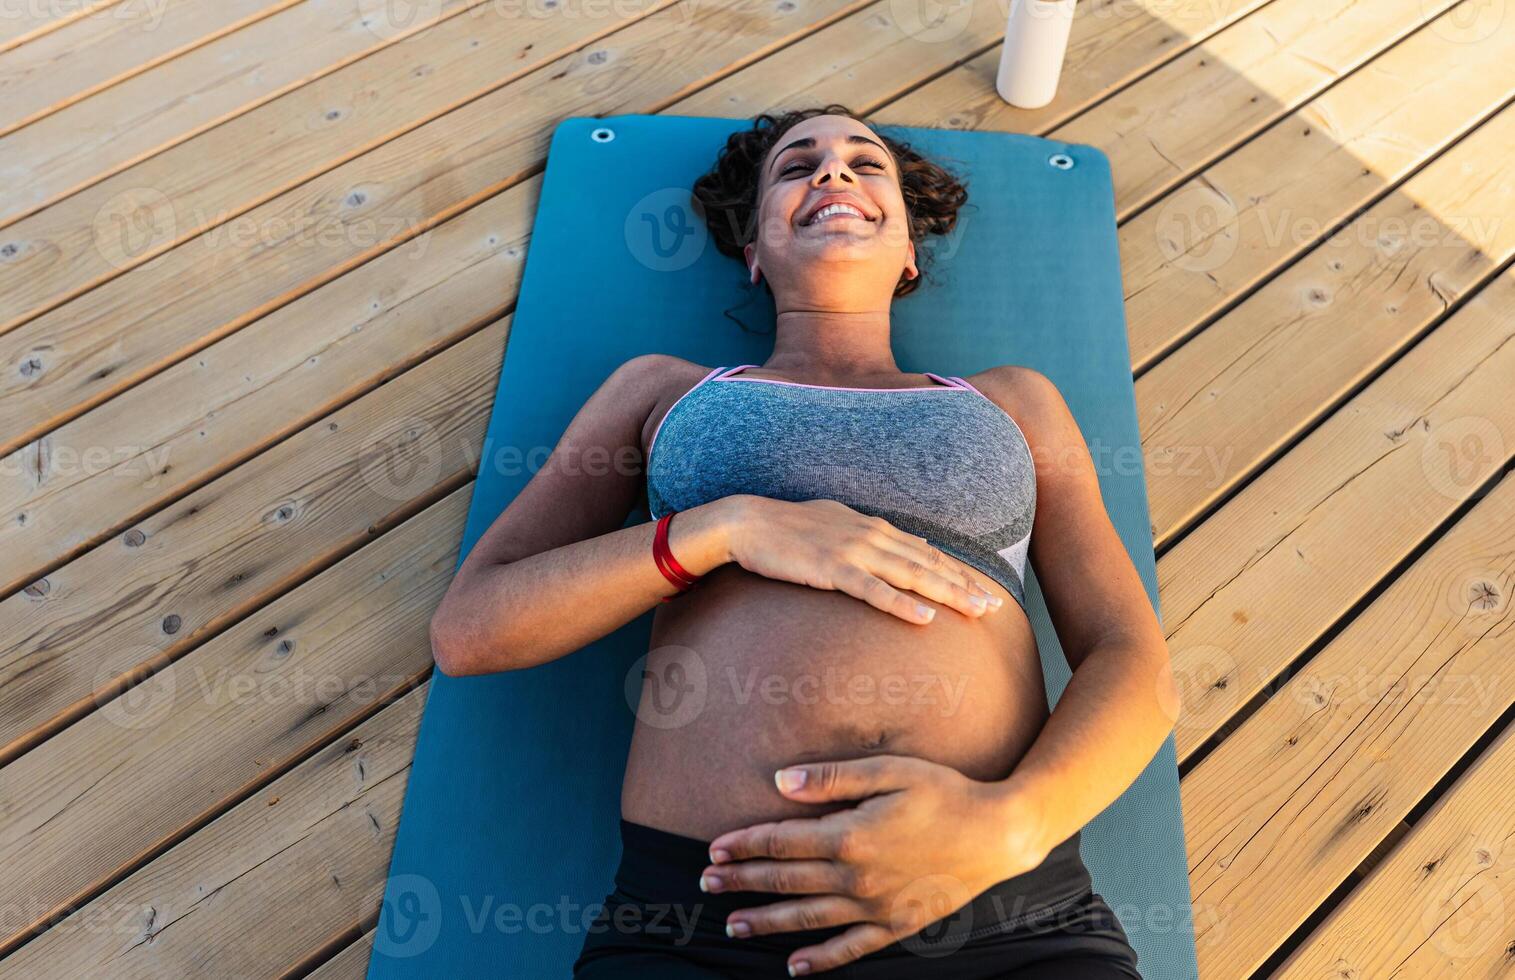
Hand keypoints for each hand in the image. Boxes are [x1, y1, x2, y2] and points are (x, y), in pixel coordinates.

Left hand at [699, 756, 1048, 975]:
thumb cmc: (944, 791)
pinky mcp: (897, 925)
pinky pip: (851, 948)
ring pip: (808, 918)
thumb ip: (834, 778)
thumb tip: (781, 781)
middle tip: (706, 882)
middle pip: (786, 881)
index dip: (745, 844)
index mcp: (850, 835)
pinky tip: (795, 968)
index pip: (782, 842)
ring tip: (733, 925)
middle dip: (742, 881)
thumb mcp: (890, 770)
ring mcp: (876, 906)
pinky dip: (821, 960)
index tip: (715, 848)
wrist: (999, 834)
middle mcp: (856, 877)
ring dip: (767, 921)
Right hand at [722, 496, 1004, 623]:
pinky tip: (924, 617)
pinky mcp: (832, 569)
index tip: (984, 589)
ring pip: (912, 575)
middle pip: (929, 564)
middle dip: (965, 585)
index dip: (958, 571)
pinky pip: (874, 590)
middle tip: (994, 607)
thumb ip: (872, 537)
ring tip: (976, 611)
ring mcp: (854, 552)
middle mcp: (872, 536)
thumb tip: (906, 545)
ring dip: (947, 593)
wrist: (748, 523)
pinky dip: (902, 603)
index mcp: (875, 527)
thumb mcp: (837, 525)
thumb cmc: (788, 528)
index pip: (927, 552)